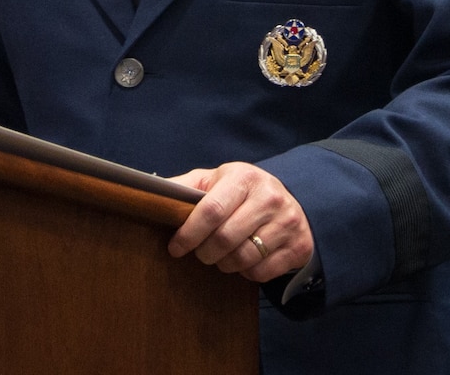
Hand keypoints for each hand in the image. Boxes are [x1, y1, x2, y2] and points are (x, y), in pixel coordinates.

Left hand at [167, 161, 312, 282]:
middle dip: (204, 252)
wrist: (291, 201)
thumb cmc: (242, 191)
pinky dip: (246, 273)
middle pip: (225, 239)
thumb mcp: (216, 180)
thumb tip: (151, 192)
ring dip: (224, 264)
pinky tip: (243, 260)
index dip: (189, 233)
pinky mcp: (299, 246)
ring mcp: (288, 222)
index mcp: (244, 177)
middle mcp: (269, 197)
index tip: (175, 247)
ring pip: (243, 259)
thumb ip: (186, 186)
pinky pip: (261, 273)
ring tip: (220, 256)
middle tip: (199, 253)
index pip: (211, 210)